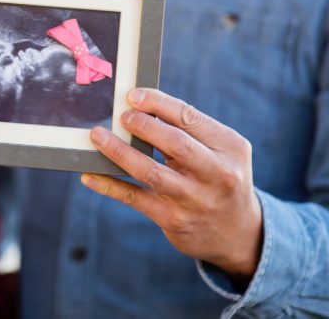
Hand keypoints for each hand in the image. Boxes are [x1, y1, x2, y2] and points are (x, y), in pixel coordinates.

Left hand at [81, 87, 262, 279]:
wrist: (238, 234)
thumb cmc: (219, 178)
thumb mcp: (220, 152)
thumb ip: (189, 131)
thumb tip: (141, 107)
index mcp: (230, 147)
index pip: (189, 118)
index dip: (158, 103)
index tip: (132, 96)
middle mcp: (217, 174)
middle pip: (175, 143)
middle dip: (143, 126)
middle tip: (120, 115)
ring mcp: (195, 200)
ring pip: (151, 172)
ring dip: (120, 152)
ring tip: (98, 136)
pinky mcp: (174, 220)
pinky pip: (136, 199)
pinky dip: (109, 186)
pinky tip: (90, 176)